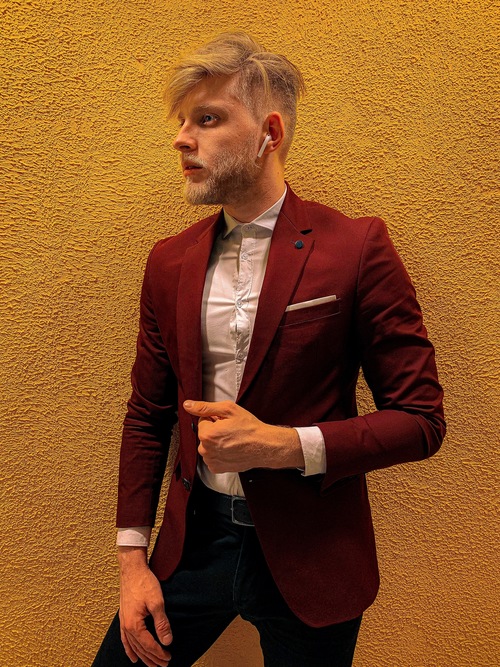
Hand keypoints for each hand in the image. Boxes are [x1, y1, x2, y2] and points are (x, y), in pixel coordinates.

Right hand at [118, 547, 171, 666]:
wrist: (132, 569)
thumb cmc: (144, 582)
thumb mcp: (157, 602)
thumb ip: (162, 623)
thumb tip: (167, 642)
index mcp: (134, 625)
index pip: (148, 645)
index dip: (159, 653)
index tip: (169, 657)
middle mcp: (126, 626)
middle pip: (140, 648)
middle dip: (152, 658)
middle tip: (164, 664)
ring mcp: (124, 622)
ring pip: (133, 646)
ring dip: (142, 656)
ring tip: (151, 664)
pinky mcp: (124, 617)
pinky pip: (125, 639)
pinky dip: (129, 649)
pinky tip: (132, 656)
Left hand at [183, 400, 303, 472]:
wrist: (264, 446)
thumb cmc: (249, 427)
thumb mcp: (228, 410)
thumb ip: (205, 407)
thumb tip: (187, 405)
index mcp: (206, 434)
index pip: (203, 420)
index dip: (215, 419)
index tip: (227, 422)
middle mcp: (206, 450)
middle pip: (204, 434)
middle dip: (214, 431)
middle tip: (231, 431)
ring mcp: (211, 461)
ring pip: (208, 446)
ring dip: (216, 443)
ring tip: (232, 440)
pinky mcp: (217, 469)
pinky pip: (212, 457)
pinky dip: (219, 453)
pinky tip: (231, 450)